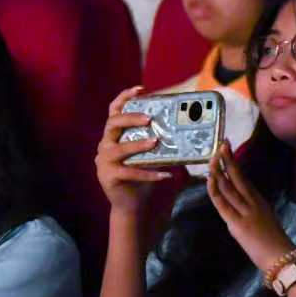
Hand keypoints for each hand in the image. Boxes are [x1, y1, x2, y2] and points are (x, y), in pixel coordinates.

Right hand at [95, 85, 170, 212]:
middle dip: (130, 118)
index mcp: (114, 136)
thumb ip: (162, 143)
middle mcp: (105, 145)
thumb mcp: (152, 156)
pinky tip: (165, 175)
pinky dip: (148, 173)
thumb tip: (191, 130)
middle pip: (112, 123)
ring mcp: (104, 161)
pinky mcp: (108, 177)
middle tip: (149, 119)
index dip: (125, 98)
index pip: (114, 110)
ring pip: (119, 148)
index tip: (141, 89)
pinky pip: (129, 172)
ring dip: (138, 145)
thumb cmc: (143, 178)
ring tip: (155, 143)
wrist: (132, 206)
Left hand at [204, 143, 295, 271]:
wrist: (283, 260)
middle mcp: (253, 203)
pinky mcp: (238, 224)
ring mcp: (246, 212)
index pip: (244, 180)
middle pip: (238, 177)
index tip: (227, 150)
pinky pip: (223, 204)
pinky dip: (215, 190)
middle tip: (222, 143)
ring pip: (229, 188)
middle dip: (228, 159)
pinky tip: (210, 179)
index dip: (234, 164)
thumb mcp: (265, 222)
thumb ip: (251, 213)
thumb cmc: (275, 246)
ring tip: (212, 157)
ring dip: (219, 171)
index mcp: (260, 202)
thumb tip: (237, 210)